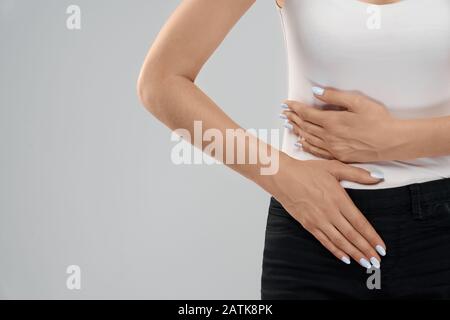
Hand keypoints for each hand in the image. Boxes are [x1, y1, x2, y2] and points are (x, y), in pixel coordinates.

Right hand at [272, 156, 386, 267]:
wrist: (282, 177)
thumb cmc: (307, 171)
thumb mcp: (334, 167)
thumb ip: (358, 174)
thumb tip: (378, 177)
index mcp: (339, 199)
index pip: (360, 222)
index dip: (372, 237)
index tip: (382, 247)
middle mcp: (330, 213)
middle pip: (352, 235)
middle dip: (366, 250)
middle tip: (377, 261)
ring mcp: (318, 220)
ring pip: (340, 241)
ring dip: (354, 254)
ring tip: (365, 263)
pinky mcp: (308, 225)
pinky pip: (325, 241)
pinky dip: (336, 251)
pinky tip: (345, 258)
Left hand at [281, 87, 404, 162]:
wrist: (391, 142)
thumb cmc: (378, 120)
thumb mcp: (357, 102)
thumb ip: (334, 96)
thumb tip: (316, 91)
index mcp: (332, 121)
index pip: (307, 113)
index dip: (295, 108)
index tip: (287, 104)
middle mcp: (329, 136)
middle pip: (305, 126)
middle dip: (293, 118)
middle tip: (284, 113)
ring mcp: (333, 148)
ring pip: (309, 138)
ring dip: (297, 130)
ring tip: (289, 124)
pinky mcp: (339, 156)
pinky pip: (317, 151)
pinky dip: (307, 145)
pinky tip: (302, 142)